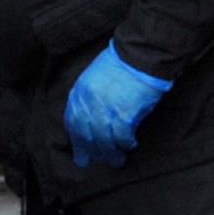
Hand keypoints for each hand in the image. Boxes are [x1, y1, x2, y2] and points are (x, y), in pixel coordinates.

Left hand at [62, 41, 173, 169]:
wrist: (141, 53)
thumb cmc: (122, 63)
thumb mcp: (95, 77)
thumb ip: (90, 99)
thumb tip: (93, 124)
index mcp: (79, 91)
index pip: (72, 122)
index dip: (77, 141)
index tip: (81, 154)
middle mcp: (88, 102)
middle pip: (87, 135)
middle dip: (93, 152)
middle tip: (101, 161)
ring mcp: (105, 109)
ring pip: (104, 141)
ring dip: (111, 154)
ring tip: (117, 160)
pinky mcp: (124, 115)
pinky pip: (122, 137)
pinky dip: (126, 144)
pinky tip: (130, 145)